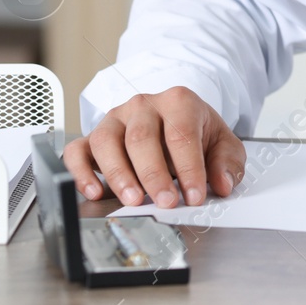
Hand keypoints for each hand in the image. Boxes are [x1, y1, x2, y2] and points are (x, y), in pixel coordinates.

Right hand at [62, 86, 244, 207]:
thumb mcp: (223, 144)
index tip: (194, 196)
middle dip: (154, 174)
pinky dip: (81, 172)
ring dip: (119, 174)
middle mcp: (143, 106)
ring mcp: (115, 119)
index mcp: (178, 102)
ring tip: (134, 200)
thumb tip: (222, 183)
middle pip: (142, 137)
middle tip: (165, 202)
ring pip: (106, 142)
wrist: (175, 119)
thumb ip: (228, 162)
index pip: (181, 134)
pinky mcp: (92, 136)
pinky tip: (95, 192)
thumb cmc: (196, 132)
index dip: (189, 168)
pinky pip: (77, 150)